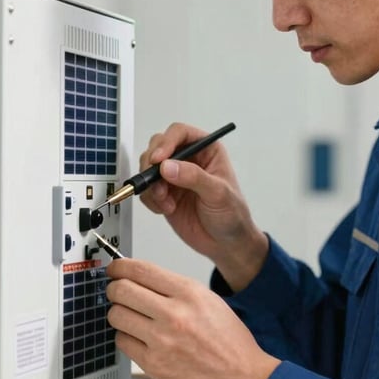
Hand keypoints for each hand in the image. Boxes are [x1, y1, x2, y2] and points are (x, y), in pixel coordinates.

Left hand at [106, 258, 280, 378]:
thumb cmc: (231, 342)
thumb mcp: (209, 301)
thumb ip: (175, 289)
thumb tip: (142, 281)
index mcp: (189, 292)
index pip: (140, 269)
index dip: (119, 267)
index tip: (115, 269)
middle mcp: (174, 313)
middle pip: (121, 290)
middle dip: (114, 289)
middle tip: (116, 292)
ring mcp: (162, 340)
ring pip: (116, 316)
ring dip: (118, 314)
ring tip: (130, 317)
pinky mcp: (154, 365)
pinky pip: (122, 342)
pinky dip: (126, 338)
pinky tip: (139, 338)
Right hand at [139, 122, 268, 288]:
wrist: (226, 244)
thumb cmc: (232, 215)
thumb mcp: (218, 193)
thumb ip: (194, 177)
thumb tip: (168, 166)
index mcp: (206, 150)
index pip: (180, 133)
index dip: (166, 142)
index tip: (158, 159)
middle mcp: (188, 159)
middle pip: (158, 147)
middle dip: (152, 164)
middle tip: (155, 182)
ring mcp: (174, 176)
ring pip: (148, 168)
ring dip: (150, 185)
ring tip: (165, 201)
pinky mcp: (164, 193)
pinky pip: (146, 189)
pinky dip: (150, 199)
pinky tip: (165, 209)